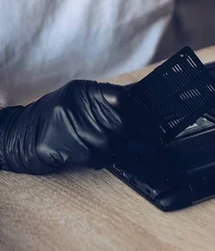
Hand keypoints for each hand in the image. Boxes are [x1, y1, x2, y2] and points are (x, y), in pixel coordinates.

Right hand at [0, 80, 156, 174]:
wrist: (22, 135)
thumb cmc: (57, 116)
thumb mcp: (79, 98)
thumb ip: (107, 98)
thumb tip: (142, 98)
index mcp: (83, 91)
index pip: (122, 98)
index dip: (141, 111)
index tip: (156, 122)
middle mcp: (77, 107)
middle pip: (122, 123)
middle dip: (139, 135)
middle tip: (152, 141)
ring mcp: (71, 128)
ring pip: (112, 143)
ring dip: (122, 149)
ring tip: (124, 149)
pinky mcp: (66, 150)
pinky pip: (98, 158)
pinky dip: (104, 159)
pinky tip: (101, 154)